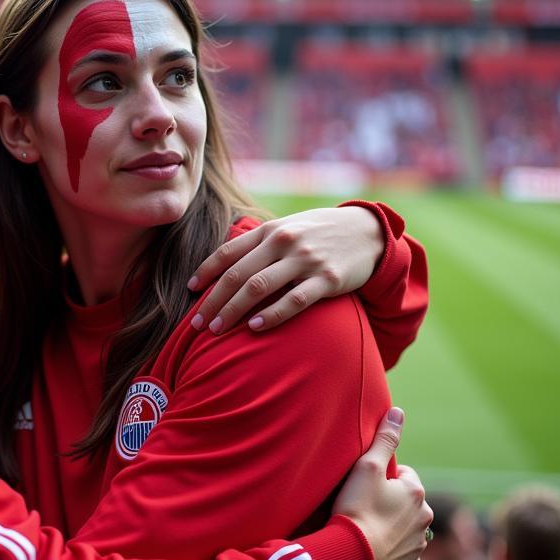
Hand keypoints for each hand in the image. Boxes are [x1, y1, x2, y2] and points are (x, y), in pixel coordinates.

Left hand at [188, 206, 383, 333]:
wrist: (369, 232)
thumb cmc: (319, 234)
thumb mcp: (288, 228)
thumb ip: (259, 244)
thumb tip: (223, 267)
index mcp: (270, 231)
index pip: (228, 252)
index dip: (205, 272)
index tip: (190, 291)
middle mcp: (284, 243)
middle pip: (237, 275)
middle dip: (213, 301)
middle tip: (197, 324)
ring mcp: (305, 261)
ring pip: (259, 287)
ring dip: (233, 311)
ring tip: (216, 330)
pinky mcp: (327, 279)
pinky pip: (293, 301)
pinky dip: (271, 315)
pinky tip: (253, 327)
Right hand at [332, 408, 432, 559]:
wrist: (353, 557)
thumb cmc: (357, 508)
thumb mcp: (367, 467)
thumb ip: (385, 439)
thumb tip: (398, 412)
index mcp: (416, 493)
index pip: (404, 476)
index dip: (384, 478)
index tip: (365, 486)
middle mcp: (425, 519)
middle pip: (407, 503)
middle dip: (391, 503)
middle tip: (363, 506)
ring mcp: (418, 545)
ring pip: (406, 528)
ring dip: (391, 527)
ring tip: (366, 528)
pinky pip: (401, 553)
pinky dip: (390, 550)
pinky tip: (371, 548)